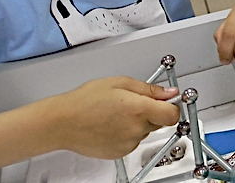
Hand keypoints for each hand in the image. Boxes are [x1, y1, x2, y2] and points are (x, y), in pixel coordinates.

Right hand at [47, 77, 179, 159]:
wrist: (62, 122)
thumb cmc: (85, 101)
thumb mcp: (120, 82)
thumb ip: (150, 88)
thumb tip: (170, 93)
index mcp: (139, 109)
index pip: (173, 114)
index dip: (172, 106)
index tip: (167, 101)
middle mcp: (136, 129)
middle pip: (159, 122)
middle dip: (152, 111)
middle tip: (133, 102)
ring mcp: (128, 143)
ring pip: (145, 131)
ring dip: (138, 122)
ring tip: (116, 113)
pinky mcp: (119, 153)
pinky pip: (132, 141)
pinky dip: (127, 133)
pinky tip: (111, 124)